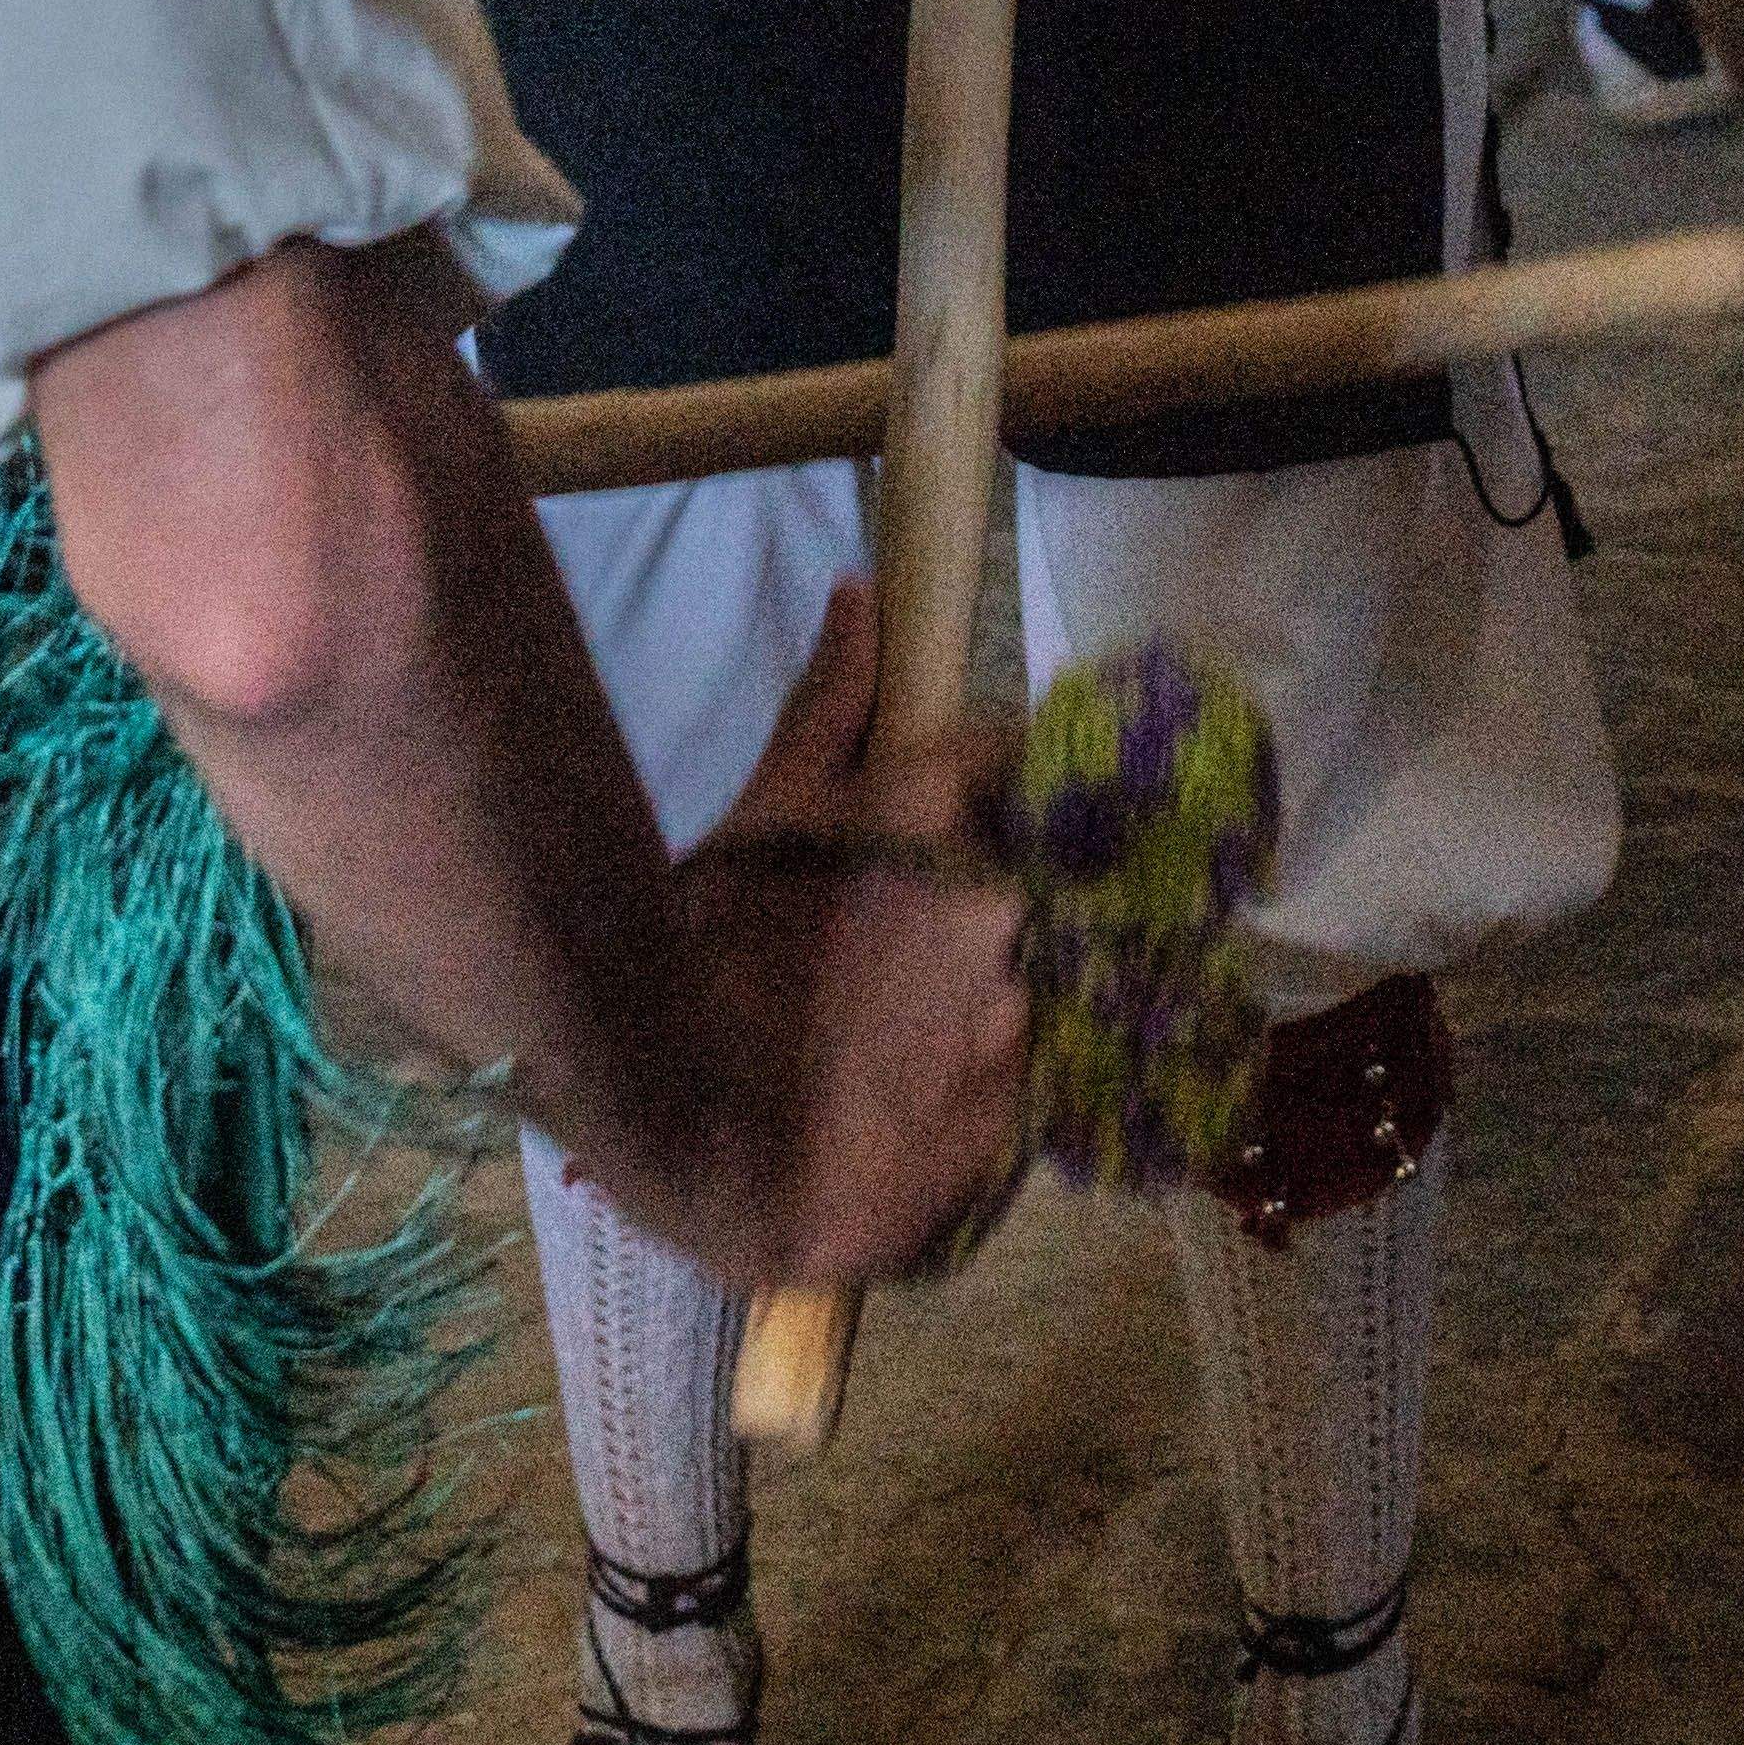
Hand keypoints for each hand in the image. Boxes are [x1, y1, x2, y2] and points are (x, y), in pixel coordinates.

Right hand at [572, 588, 1031, 1294]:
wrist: (711, 1153)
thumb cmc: (715, 964)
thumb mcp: (760, 820)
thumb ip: (829, 708)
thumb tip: (863, 591)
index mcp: (939, 812)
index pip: (1017, 758)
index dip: (983, 782)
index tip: (943, 811)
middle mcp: (1003, 898)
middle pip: (1030, 866)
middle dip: (975, 886)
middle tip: (889, 933)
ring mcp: (1022, 1008)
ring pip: (1032, 965)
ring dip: (978, 979)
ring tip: (887, 1024)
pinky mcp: (1027, 1105)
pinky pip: (1028, 1059)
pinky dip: (981, 1063)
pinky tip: (907, 1089)